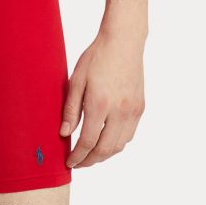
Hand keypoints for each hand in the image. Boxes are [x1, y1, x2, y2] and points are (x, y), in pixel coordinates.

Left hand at [60, 28, 145, 168]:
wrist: (123, 41)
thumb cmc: (97, 57)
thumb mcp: (77, 79)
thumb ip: (71, 109)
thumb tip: (65, 133)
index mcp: (100, 103)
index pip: (88, 141)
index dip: (78, 156)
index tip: (70, 162)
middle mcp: (119, 111)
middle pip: (105, 149)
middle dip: (90, 160)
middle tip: (79, 162)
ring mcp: (132, 110)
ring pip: (119, 145)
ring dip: (104, 154)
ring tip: (90, 154)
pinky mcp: (140, 107)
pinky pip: (129, 134)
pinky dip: (117, 143)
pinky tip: (106, 140)